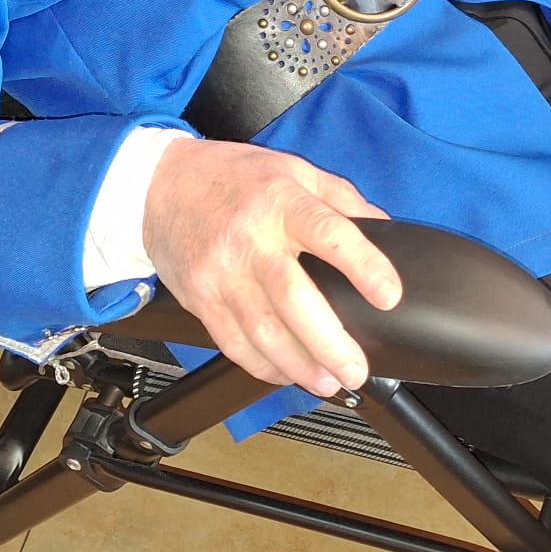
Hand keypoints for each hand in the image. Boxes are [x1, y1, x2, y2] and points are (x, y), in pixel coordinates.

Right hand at [141, 137, 401, 395]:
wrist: (160, 185)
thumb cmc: (233, 177)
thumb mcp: (293, 169)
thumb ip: (340, 198)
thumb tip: (384, 227)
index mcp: (283, 202)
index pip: (330, 234)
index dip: (364, 267)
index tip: (390, 296)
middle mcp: (252, 239)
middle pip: (295, 299)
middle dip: (331, 342)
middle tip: (356, 368)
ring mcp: (222, 272)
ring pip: (264, 332)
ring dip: (300, 366)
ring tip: (329, 382)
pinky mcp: (201, 298)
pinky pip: (234, 343)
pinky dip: (264, 366)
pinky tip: (287, 374)